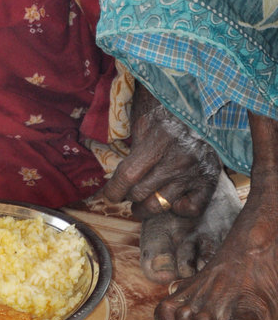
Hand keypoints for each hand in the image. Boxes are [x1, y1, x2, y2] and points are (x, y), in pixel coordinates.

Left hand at [104, 97, 221, 218]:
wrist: (204, 110)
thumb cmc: (169, 115)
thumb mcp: (145, 123)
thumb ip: (133, 149)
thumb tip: (119, 178)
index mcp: (161, 138)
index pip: (129, 175)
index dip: (114, 189)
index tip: (109, 196)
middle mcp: (180, 158)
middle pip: (141, 192)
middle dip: (128, 196)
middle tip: (126, 195)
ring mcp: (196, 172)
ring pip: (161, 205)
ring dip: (146, 208)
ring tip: (141, 205)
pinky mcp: (210, 181)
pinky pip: (190, 209)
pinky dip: (178, 208)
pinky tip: (171, 199)